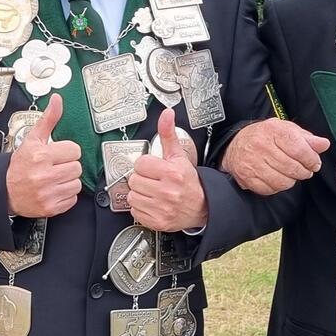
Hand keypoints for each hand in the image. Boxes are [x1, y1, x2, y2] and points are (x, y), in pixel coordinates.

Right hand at [6, 95, 81, 217]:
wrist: (4, 190)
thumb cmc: (20, 165)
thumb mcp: (32, 139)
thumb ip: (48, 119)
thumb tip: (57, 99)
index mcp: (41, 155)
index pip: (74, 150)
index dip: (66, 152)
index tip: (56, 155)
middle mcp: (44, 175)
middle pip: (77, 167)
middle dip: (67, 166)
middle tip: (54, 167)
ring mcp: (48, 193)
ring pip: (76, 184)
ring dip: (67, 181)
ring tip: (53, 179)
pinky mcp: (50, 208)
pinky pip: (72, 199)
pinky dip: (65, 196)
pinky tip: (53, 190)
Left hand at [127, 110, 207, 231]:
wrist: (203, 206)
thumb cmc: (188, 181)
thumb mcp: (178, 156)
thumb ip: (168, 134)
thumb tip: (166, 114)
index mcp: (171, 173)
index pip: (140, 164)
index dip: (146, 165)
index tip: (153, 169)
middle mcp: (167, 192)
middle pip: (134, 180)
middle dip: (141, 179)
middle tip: (153, 181)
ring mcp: (162, 208)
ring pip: (132, 196)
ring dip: (139, 194)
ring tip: (152, 192)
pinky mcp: (157, 221)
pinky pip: (135, 211)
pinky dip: (141, 208)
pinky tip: (152, 203)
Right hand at [220, 118, 329, 195]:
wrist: (236, 145)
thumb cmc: (265, 137)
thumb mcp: (286, 130)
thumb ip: (307, 138)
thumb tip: (324, 144)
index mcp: (274, 130)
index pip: (299, 149)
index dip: (311, 159)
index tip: (314, 163)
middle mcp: (261, 145)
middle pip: (292, 167)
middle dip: (303, 172)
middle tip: (305, 170)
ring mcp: (252, 162)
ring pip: (282, 181)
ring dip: (291, 181)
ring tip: (290, 174)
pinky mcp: (246, 177)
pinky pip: (270, 189)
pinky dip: (277, 187)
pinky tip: (277, 178)